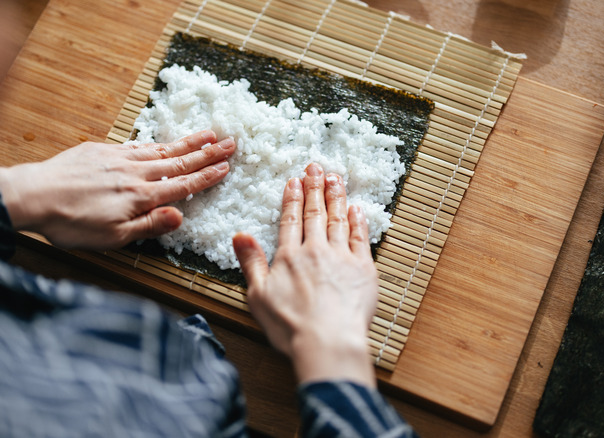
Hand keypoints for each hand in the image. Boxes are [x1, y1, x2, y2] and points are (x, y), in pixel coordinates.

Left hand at [0, 130, 234, 248]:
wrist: (33, 196)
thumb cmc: (70, 224)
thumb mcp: (112, 237)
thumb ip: (148, 225)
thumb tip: (179, 216)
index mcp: (140, 197)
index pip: (182, 185)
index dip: (206, 176)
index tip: (226, 167)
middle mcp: (134, 173)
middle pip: (178, 161)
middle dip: (206, 153)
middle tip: (230, 142)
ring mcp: (118, 158)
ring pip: (160, 149)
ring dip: (186, 142)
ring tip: (208, 134)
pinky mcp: (101, 151)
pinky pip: (136, 145)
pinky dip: (155, 143)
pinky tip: (163, 142)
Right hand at [233, 163, 378, 386]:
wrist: (328, 341)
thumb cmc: (290, 326)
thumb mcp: (258, 296)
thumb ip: (251, 263)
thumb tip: (240, 235)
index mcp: (289, 257)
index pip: (291, 219)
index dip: (293, 197)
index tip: (295, 180)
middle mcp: (316, 251)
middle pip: (315, 213)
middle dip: (315, 187)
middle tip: (316, 167)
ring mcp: (342, 258)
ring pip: (338, 219)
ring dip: (336, 196)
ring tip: (335, 178)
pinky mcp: (364, 270)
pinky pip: (361, 238)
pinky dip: (358, 221)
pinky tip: (356, 208)